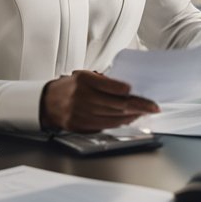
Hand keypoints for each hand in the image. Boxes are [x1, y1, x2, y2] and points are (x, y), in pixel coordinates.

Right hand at [40, 70, 159, 132]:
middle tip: (153, 106)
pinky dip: (120, 122)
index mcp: (84, 80)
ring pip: (113, 116)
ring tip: (144, 112)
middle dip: (138, 106)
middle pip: (116, 103)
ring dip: (132, 115)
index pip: (111, 86)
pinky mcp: (80, 125)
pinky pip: (105, 125)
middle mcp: (81, 96)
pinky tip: (129, 119)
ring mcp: (80, 113)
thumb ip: (104, 81)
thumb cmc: (70, 87)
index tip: (138, 91)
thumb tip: (129, 89)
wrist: (47, 102)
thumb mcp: (85, 76)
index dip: (127, 90)